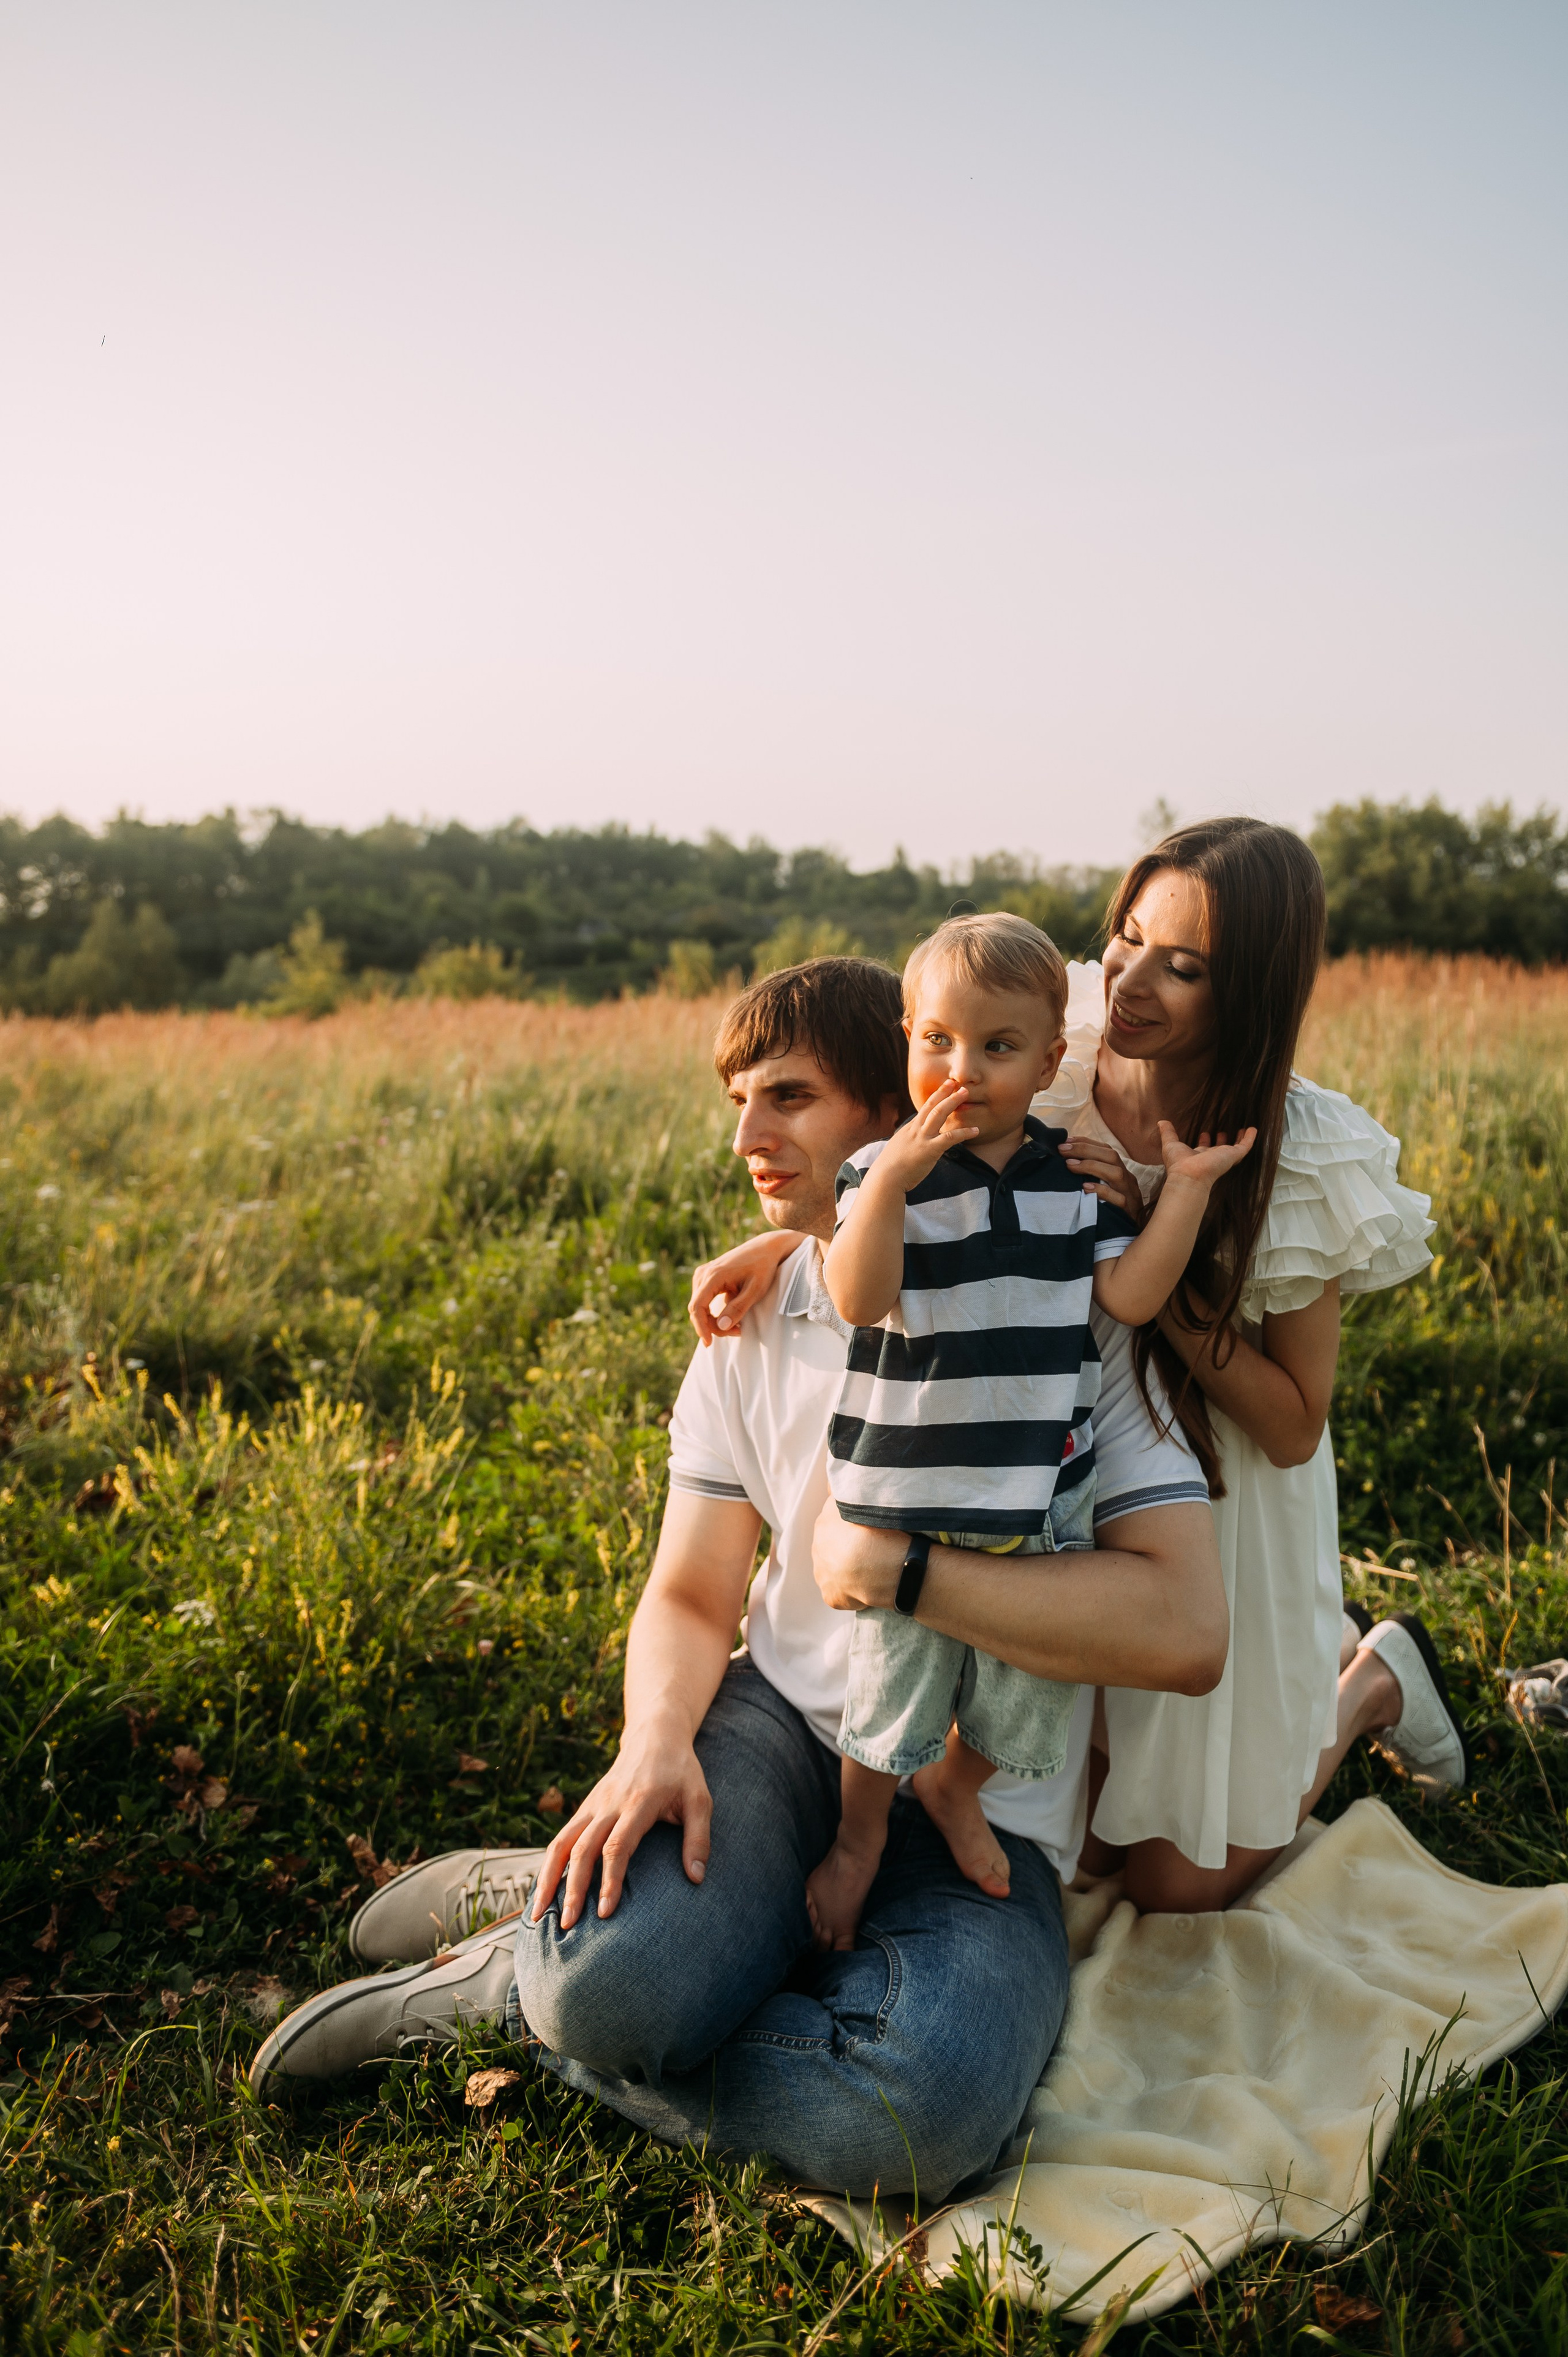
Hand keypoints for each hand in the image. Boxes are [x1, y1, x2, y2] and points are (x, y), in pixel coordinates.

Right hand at [529, 1711, 712, 1927]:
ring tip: (536, 1915)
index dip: (609, 1880)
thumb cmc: (681, 1772)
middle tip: (566, 1925)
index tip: (605, 1912)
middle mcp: (609, 1804)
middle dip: (572, 1888)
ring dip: (548, 1879)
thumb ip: (699, 1838)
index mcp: (638, 1802)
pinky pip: (560, 1837)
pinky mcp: (585, 1807)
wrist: (654, 1736)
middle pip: (582, 1849)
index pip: (618, 1846)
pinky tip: (542, 1891)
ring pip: (562, 1843)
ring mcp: (593, 1805)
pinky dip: (548, 1865)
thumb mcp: (700, 1799)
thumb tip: (696, 1878)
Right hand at [688, 1229, 794, 1344]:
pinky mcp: (706, 1277)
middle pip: (697, 1309)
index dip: (701, 1327)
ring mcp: (703, 1274)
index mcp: (713, 1275)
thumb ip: (738, 1308)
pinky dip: (713, 1312)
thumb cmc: (763, 1267)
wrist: (765, 1248)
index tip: (709, 1343)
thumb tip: (721, 1326)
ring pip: (699, 1307)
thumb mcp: (755, 1290)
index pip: (697, 1307)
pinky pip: (703, 1300)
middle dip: (713, 1326)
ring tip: (737, 1326)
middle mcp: (703, 1273)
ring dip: (714, 1321)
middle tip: (737, 1332)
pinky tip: (731, 1317)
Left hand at [812, 1496, 904, 1610]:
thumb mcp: (860, 1498)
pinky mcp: (830, 1596)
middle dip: (846, 1548)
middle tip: (871, 1549)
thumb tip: (829, 1483)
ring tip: (871, 1569)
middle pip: (832, 1546)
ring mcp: (822, 1574)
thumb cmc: (876, 1528)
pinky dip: (853, 1591)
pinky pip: (841, 1593)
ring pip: (833, 1570)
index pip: (835, 1521)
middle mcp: (817, 1547)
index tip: (867, 1530)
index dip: (852, 1525)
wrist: (882, 1564)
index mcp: (824, 1522)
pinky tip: (869, 1586)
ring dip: (847, 1570)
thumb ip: (841, 1490)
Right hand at [875, 1079, 978, 1191]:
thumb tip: (914, 1142)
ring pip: (938, 1114)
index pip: (924, 1108)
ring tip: (965, 1093)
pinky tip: (975, 1130)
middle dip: (944, 1092)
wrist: (886, 1178)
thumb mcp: (899, 1149)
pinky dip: (963, 1133)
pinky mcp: (930, 1150)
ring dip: (952, 1102)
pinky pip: (949, 1138)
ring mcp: (922, 1138)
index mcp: (910, 1129)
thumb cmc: (891, 1168)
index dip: (936, 1096)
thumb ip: (908, 1142)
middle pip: (931, 1105)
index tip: (946, 1086)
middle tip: (957, 1083)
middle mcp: (916, 1130)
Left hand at [1059, 1135, 1144, 1224]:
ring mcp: (1130, 1195)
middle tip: (1062, 1150)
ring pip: (1117, 1173)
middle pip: (1112, 1156)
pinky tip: (1085, 1189)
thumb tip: (1067, 1162)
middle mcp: (1127, 1180)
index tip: (1065, 1142)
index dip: (1086, 1143)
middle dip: (1085, 1150)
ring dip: (1091, 1166)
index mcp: (1122, 1172)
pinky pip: (1118, 1199)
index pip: (1107, 1150)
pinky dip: (1102, 1191)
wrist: (1132, 1236)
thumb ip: (1092, 1176)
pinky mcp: (1128, 1212)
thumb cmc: (1113, 1211)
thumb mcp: (1105, 1190)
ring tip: (1070, 1166)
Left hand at [1157, 1120, 1257, 1191]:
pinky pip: (1245, 1146)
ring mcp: (1224, 1157)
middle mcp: (1211, 1157)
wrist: (1190, 1175)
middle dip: (1221, 1141)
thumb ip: (1167, 1133)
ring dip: (1239, 1139)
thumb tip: (1161, 1122)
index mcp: (1198, 1156)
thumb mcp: (1170, 1144)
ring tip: (1243, 1130)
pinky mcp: (1233, 1156)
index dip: (1204, 1141)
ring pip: (1234, 1148)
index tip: (1204, 1132)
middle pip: (1218, 1149)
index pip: (1202, 1148)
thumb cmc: (1178, 1163)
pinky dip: (1250, 1138)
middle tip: (1222, 1132)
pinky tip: (1254, 1129)